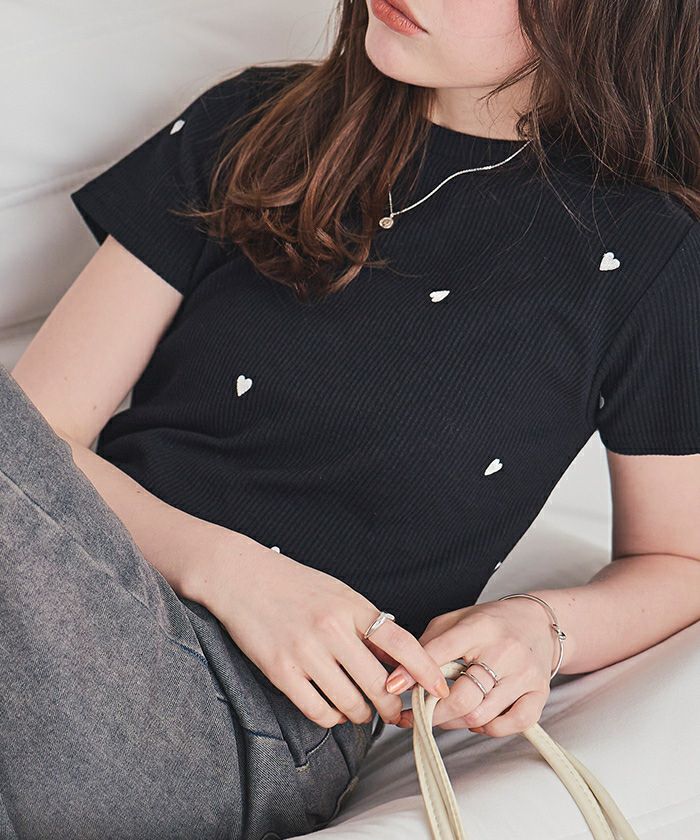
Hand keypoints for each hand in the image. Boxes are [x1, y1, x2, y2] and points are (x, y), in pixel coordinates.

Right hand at [195, 532, 449, 727]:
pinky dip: (331, 718)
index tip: (440, 691)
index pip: (402, 643)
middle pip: (379, 685)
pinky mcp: (281, 671)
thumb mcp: (339, 594)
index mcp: (352, 606)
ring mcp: (306, 651)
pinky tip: (331, 709)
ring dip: (361, 715)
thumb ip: (367, 625)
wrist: (241, 576)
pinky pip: (318, 711)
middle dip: (392, 707)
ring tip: (359, 709)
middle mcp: (332, 629)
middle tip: (394, 714)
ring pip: (351, 704)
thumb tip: (398, 661)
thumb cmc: (294, 585)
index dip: (426, 672)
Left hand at [386, 599, 555, 736]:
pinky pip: (510, 725)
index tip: (391, 688)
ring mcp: (524, 675)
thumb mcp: (456, 619)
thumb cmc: (492, 623)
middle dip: (431, 712)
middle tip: (417, 713)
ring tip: (445, 714)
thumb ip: (430, 643)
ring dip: (454, 722)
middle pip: (460, 698)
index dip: (411, 674)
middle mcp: (504, 651)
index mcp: (479, 627)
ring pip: (480, 716)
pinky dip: (488, 729)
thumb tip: (400, 673)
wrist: (539, 623)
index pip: (439, 653)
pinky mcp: (539, 694)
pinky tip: (478, 718)